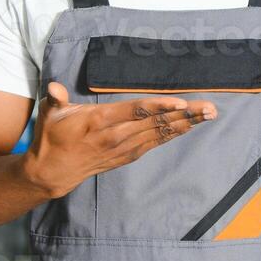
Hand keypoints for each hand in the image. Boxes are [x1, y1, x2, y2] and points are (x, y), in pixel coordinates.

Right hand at [23, 81, 215, 197]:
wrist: (53, 172)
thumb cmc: (52, 137)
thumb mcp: (50, 114)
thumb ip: (55, 99)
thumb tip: (54, 88)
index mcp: (100, 121)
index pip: (135, 111)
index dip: (159, 107)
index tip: (181, 103)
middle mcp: (117, 135)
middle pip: (156, 122)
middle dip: (185, 115)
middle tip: (210, 107)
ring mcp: (124, 147)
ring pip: (160, 133)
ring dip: (186, 124)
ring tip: (209, 114)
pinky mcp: (128, 155)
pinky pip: (156, 143)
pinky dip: (174, 134)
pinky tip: (190, 126)